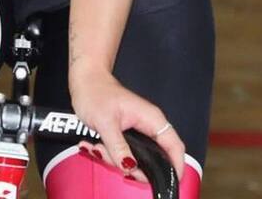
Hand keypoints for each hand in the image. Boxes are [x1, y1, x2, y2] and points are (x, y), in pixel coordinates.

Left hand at [71, 66, 184, 183]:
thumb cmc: (96, 92)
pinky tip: (96, 146)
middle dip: (133, 167)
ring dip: (116, 160)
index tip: (167, 181)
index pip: (174, 146)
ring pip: (136, 160)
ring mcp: (138, 131)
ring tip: (98, 147)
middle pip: (154, 160)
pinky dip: (111, 155)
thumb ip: (118, 146)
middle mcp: (148, 126)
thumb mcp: (105, 122)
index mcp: (151, 119)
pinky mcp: (127, 136)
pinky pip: (125, 154)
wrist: (85, 80)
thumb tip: (130, 167)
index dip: (176, 166)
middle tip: (112, 159)